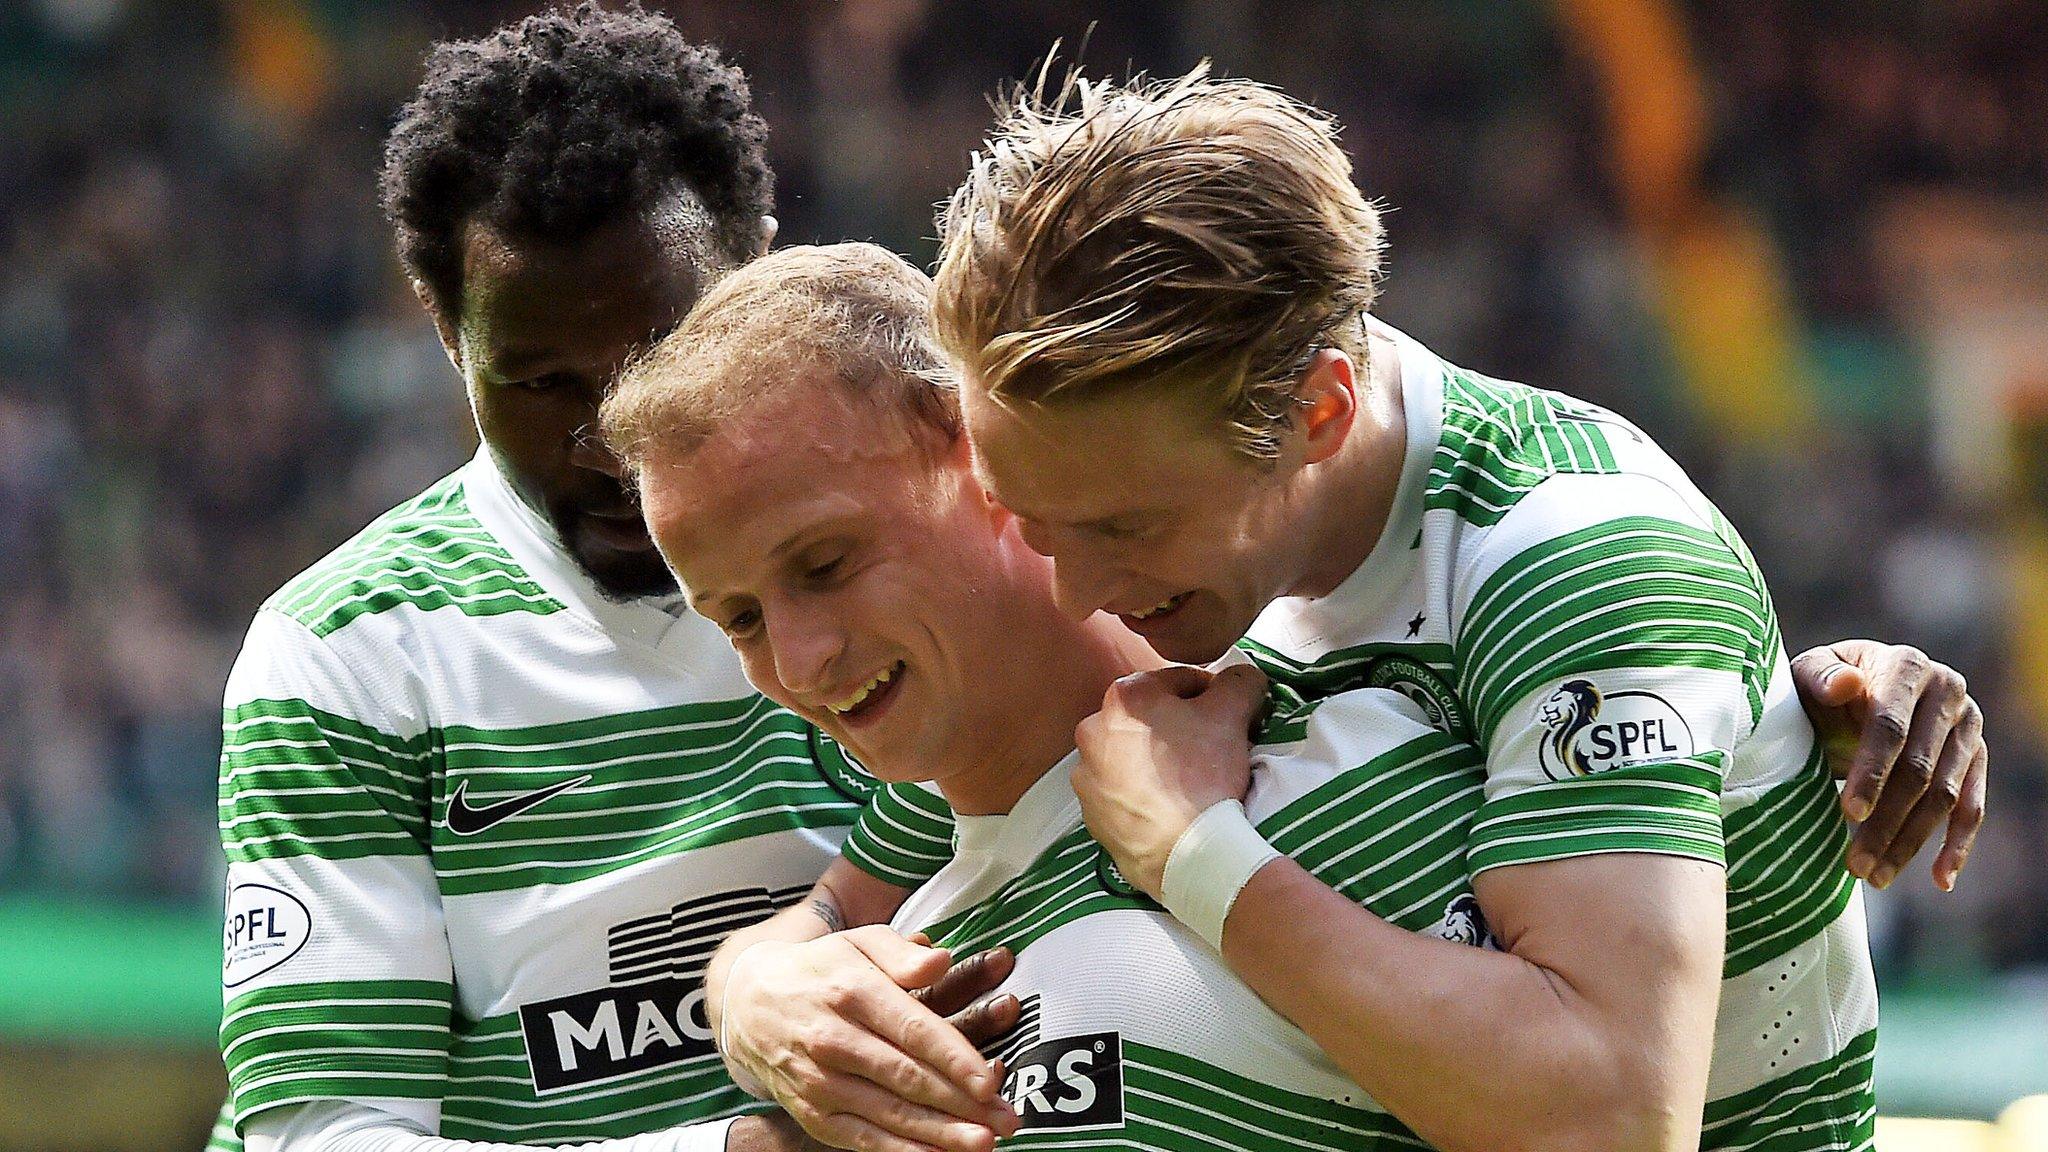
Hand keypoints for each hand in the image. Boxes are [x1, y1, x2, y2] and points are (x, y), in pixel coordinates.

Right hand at [720, 927, 1017, 1151]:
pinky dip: (899, 1151)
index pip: (914, 1030)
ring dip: (940, 1133)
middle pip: (908, 1078)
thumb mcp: (858, 941)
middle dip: (962, 1103)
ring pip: (889, 1113)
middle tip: (1008, 1119)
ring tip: (984, 1143)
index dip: (955, 1059)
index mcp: (852, 991)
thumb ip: (901, 952)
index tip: (991, 1080)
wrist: (747, 1001)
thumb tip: (941, 959)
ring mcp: (819, 1080)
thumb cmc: (821, 968)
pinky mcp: (810, 1111)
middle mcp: (833, 1039)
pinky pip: (861, 1138)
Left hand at [1072, 664, 1268, 896]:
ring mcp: (1087, 776)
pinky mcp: (1092, 815)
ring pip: (1133, 756)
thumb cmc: (1204, 775)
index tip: (1230, 717)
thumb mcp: (1233, 713)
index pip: (1179, 681)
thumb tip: (1243, 676)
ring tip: (1190, 782)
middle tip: (1212, 750)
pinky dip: (1144, 795)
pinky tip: (1170, 806)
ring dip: (1158, 761)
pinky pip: (1124, 793)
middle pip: (1152, 719)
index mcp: (1124, 696)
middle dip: (1181, 728)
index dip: (1212, 696)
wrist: (1186, 853)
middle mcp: (1093, 730)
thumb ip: (1239, 681)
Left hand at [1789, 640, 1986, 890]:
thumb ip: (1820, 676)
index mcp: (1907, 666)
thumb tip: (1846, 685)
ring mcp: (1967, 726)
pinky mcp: (1976, 757)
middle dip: (1885, 822)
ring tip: (1874, 877)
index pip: (1891, 726)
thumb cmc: (1821, 685)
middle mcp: (1948, 691)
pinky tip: (1941, 880)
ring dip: (1910, 841)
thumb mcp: (1808, 674)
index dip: (1871, 771)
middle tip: (1854, 865)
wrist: (1850, 689)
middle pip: (1919, 769)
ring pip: (1943, 796)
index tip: (1847, 813)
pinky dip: (1958, 846)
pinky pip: (1971, 807)